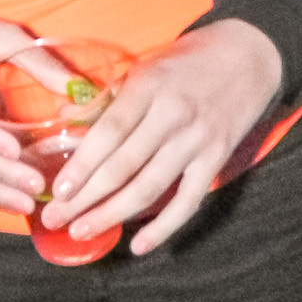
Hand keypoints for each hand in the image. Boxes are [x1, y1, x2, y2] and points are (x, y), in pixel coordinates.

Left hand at [44, 20, 283, 254]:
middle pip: (123, 166)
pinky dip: (164, 227)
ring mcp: (197, 139)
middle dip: (85, 198)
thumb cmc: (187, 62)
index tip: (58, 189)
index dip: (83, 164)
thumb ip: (108, 97)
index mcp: (149, 87)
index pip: (110, 131)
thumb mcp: (146, 67)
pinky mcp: (216, 158)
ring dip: (112, 215)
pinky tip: (139, 245)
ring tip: (81, 231)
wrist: (248, 55)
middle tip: (54, 219)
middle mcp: (172, 115)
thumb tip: (64, 120)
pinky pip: (188, 201)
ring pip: (149, 187)